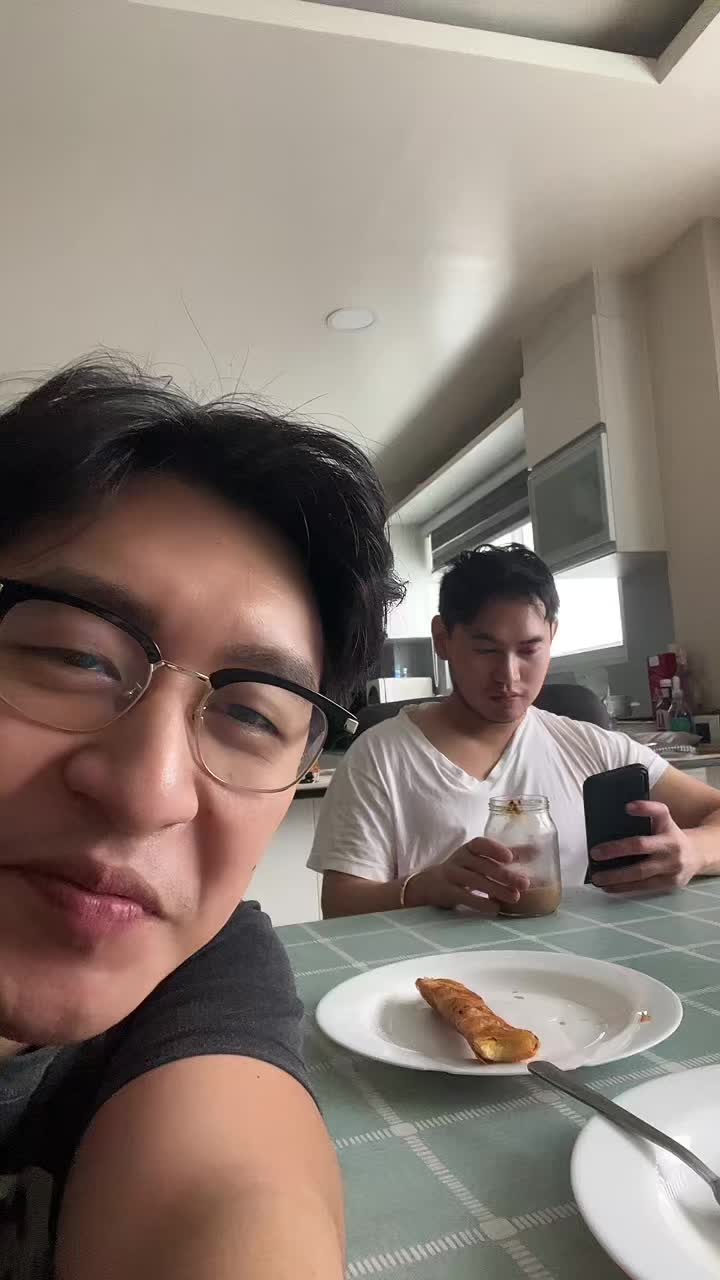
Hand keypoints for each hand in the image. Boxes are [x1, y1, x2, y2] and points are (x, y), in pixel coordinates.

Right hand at [405, 838, 529, 912]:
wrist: (429, 884)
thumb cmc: (463, 870)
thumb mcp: (480, 859)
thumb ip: (506, 855)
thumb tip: (538, 851)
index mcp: (469, 849)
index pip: (480, 844)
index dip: (494, 849)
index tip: (510, 857)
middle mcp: (459, 859)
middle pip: (482, 865)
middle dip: (504, 874)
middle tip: (524, 884)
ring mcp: (451, 875)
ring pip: (475, 881)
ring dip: (497, 889)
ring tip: (515, 897)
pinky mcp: (446, 892)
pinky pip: (464, 896)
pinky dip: (481, 902)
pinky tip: (495, 908)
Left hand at [591, 801, 700, 894]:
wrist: (697, 855)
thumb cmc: (670, 836)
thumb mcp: (663, 820)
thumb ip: (645, 816)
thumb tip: (615, 816)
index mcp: (668, 827)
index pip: (659, 812)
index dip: (644, 808)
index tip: (627, 807)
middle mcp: (672, 846)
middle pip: (641, 846)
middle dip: (616, 850)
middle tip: (595, 853)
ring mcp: (672, 866)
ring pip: (641, 873)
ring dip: (616, 876)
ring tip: (597, 877)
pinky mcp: (670, 883)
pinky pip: (644, 886)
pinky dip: (625, 888)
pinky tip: (610, 887)